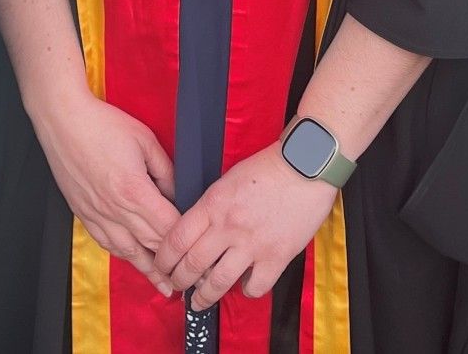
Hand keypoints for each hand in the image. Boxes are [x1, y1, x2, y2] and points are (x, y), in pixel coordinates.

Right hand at [32, 86, 179, 293]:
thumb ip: (167, 171)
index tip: (201, 251)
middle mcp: (115, 210)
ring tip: (166, 287)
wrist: (63, 122)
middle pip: (151, 245)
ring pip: (128, 252)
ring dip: (149, 271)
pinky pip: (108, 244)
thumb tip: (178, 193)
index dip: (186, 243)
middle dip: (174, 265)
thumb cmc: (103, 125)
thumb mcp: (146, 141)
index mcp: (134, 191)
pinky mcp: (84, 214)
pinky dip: (124, 256)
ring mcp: (98, 215)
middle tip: (193, 279)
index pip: (168, 228)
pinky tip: (133, 260)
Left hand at [154, 144, 337, 312]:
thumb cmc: (267, 168)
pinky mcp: (277, 256)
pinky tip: (245, 286)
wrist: (305, 165)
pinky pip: (255, 286)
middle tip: (176, 287)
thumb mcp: (227, 180)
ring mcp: (252, 244)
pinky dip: (247, 291)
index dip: (163, 259)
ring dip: (204, 297)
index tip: (161, 267)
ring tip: (199, 302)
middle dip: (179, 282)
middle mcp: (228, 227)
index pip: (176, 239)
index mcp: (213, 204)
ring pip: (218, 282)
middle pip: (192, 265)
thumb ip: (210, 207)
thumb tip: (196, 232)